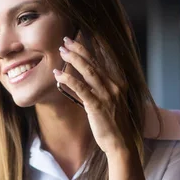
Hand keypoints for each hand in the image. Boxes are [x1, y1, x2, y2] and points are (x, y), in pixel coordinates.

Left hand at [53, 36, 131, 155]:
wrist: (120, 144)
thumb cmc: (114, 125)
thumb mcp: (110, 103)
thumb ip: (100, 90)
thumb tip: (84, 81)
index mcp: (118, 84)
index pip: (106, 60)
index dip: (95, 46)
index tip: (84, 35)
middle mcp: (114, 86)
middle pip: (95, 62)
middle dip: (80, 49)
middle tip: (66, 39)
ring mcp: (106, 95)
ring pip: (89, 71)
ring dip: (73, 59)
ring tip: (62, 50)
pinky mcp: (97, 106)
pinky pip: (81, 89)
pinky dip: (69, 79)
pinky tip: (58, 74)